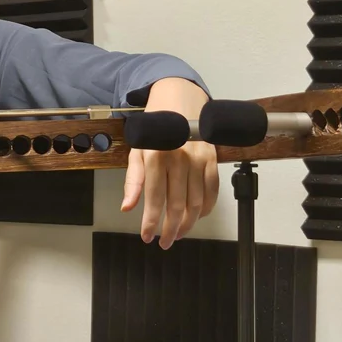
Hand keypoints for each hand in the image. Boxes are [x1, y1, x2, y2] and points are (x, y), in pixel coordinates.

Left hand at [121, 78, 218, 248]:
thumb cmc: (154, 127)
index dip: (150, 221)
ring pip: (197, 202)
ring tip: (180, 234)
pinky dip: (207, 208)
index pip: (153, 198)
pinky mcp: (212, 159)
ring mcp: (198, 159)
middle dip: (170, 229)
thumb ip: (133, 180)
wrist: (178, 99)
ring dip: (189, 223)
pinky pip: (213, 191)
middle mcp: (178, 159)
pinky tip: (197, 217)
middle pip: (177, 205)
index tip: (147, 237)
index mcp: (155, 157)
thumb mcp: (137, 149)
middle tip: (165, 243)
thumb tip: (128, 207)